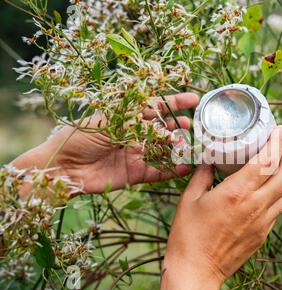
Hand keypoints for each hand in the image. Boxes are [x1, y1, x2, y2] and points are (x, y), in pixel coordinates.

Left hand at [11, 93, 198, 194]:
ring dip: (178, 148)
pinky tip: (185, 166)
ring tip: (191, 146)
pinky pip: (158, 171)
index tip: (193, 99)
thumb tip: (164, 126)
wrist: (62, 167)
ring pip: (163, 150)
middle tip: (190, 126)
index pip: (155, 106)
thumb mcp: (109, 121)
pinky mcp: (135, 174)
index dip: (174, 102)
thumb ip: (138, 123)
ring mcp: (136, 154)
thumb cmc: (80, 136)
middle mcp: (134, 134)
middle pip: (162, 129)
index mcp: (127, 117)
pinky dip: (172, 170)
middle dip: (178, 126)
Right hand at [161, 126, 281, 289]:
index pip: (266, 161)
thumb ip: (202, 175)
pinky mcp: (263, 234)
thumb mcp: (189, 199)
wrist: (196, 271)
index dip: (276, 142)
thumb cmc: (188, 235)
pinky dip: (281, 191)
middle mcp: (255, 206)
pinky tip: (271, 186)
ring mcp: (263, 222)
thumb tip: (210, 160)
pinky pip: (280, 207)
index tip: (279, 130)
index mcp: (235, 194)